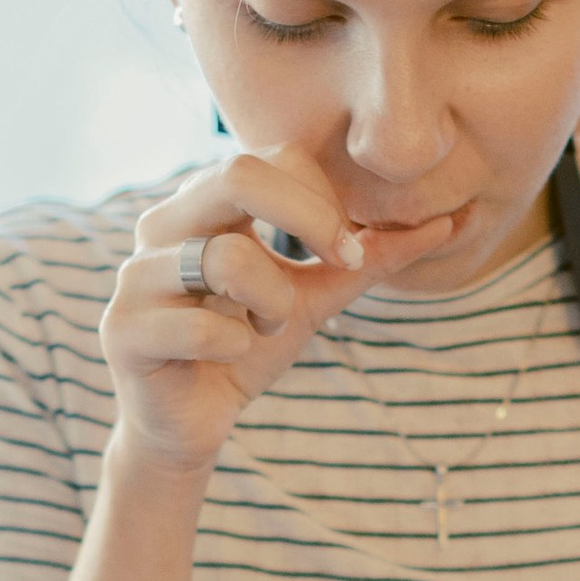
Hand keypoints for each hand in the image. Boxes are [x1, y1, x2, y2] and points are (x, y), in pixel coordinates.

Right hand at [101, 148, 455, 474]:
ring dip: (272, 302)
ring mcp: (136, 275)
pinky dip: (237, 348)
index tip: (353, 252)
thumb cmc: (245, 347)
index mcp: (206, 204)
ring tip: (263, 328)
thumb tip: (457, 221)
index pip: (271, 157)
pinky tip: (227, 357)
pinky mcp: (122, 329)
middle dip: (309, 219)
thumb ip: (373, 258)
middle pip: (238, 172)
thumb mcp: (317, 296)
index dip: (323, 198)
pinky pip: (204, 326)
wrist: (193, 424)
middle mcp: (165, 225)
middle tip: (341, 265)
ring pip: (227, 257)